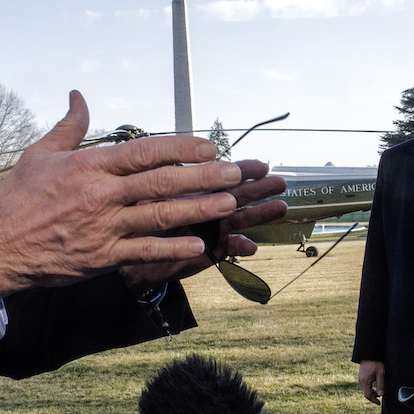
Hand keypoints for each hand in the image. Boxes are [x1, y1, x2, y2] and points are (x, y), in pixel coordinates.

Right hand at [0, 91, 258, 295]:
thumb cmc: (18, 200)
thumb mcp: (39, 154)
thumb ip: (69, 125)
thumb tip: (79, 94)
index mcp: (88, 166)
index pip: (143, 151)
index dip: (179, 147)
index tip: (207, 145)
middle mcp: (100, 195)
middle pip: (160, 182)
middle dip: (202, 176)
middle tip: (234, 172)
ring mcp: (103, 228)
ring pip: (160, 216)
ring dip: (198, 209)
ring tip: (228, 203)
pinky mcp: (102, 257)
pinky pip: (145, 252)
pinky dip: (173, 248)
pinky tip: (200, 244)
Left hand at [119, 159, 287, 289]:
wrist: (132, 251)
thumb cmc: (141, 216)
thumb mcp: (151, 192)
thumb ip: (167, 178)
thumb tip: (179, 161)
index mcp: (198, 189)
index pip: (223, 175)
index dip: (243, 170)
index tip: (261, 165)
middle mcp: (209, 207)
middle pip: (238, 194)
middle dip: (260, 188)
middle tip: (280, 182)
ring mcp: (212, 229)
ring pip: (240, 219)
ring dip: (260, 214)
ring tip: (280, 207)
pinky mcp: (210, 251)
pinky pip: (227, 249)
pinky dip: (239, 248)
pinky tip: (251, 247)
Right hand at [358, 360, 384, 404]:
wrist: (369, 353)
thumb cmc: (376, 363)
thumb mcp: (380, 374)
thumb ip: (380, 385)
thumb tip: (381, 395)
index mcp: (365, 381)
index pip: (368, 395)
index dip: (373, 400)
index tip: (379, 403)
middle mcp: (361, 380)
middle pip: (366, 393)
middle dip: (373, 396)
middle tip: (381, 395)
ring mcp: (360, 378)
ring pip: (365, 389)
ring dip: (372, 391)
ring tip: (379, 390)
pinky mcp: (361, 376)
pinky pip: (364, 385)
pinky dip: (369, 387)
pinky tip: (375, 384)